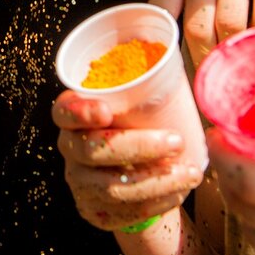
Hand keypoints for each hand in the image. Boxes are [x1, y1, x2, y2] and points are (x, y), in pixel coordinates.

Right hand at [52, 91, 201, 230]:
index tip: (107, 110)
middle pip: (92, 150)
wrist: (135, 178)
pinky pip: (125, 211)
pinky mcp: (94, 210)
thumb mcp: (136, 106)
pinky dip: (157, 202)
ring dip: (156, 180)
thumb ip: (146, 86)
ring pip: (112, 186)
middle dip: (139, 146)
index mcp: (74, 118)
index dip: (80, 111)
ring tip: (190, 173)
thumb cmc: (138, 130)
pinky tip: (179, 191)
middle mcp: (71, 149)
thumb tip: (180, 43)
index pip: (63, 111)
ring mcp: (80, 182)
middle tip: (177, 140)